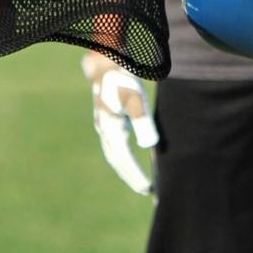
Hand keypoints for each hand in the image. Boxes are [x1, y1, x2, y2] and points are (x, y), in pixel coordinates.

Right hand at [80, 52, 158, 195]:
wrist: (107, 61)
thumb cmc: (123, 78)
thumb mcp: (136, 98)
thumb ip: (142, 122)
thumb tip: (148, 145)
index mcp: (111, 129)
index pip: (124, 160)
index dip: (135, 176)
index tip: (148, 189)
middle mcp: (105, 130)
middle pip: (117, 161)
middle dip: (131, 177)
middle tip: (147, 192)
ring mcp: (104, 125)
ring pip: (115, 154)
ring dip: (126, 169)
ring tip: (141, 181)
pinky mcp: (108, 119)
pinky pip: (116, 145)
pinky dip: (124, 156)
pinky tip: (133, 159)